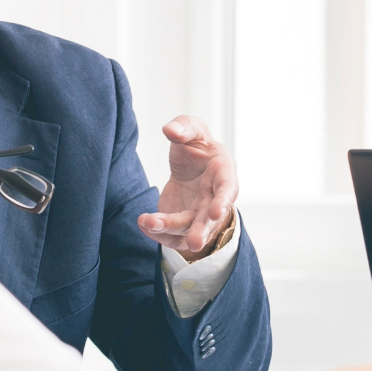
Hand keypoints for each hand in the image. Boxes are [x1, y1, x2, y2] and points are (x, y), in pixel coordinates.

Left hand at [142, 115, 237, 261]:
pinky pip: (171, 234)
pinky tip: (144, 223)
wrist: (189, 167)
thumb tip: (170, 130)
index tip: (216, 212)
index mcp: (223, 173)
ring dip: (170, 229)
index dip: (223, 201)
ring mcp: (198, 215)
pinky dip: (157, 232)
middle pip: (209, 219)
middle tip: (194, 243)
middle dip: (201, 230)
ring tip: (149, 223)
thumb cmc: (197, 148)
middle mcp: (214, 199)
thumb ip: (184, 127)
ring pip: (187, 229)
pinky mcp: (182, 224)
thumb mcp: (192, 130)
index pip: (227, 189)